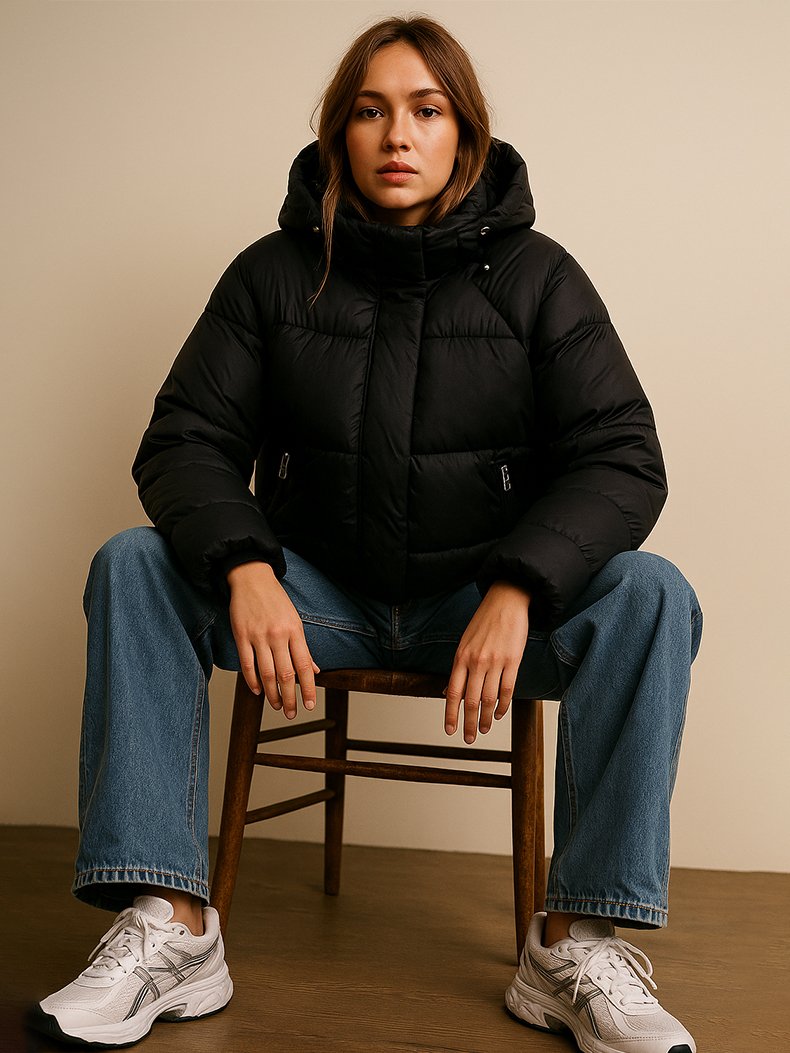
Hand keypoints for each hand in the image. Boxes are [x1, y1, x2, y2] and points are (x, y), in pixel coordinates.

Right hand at [227, 561, 319, 717]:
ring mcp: (258, 636)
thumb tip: (315, 670)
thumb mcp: (295, 621)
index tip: (310, 704)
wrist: (252, 578)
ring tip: (276, 705)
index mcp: (295, 631)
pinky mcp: (241, 636)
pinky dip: (252, 681)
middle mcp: (278, 635)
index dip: (309, 688)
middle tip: (291, 713)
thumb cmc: (276, 600)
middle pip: (286, 674)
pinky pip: (247, 664)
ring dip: (272, 694)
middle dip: (290, 698)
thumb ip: (303, 647)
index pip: (305, 666)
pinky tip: (258, 690)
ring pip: (267, 673)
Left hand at [444, 581, 529, 743]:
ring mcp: (495, 662)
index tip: (450, 730)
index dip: (451, 714)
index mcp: (461, 657)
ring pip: (489, 699)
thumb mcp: (464, 643)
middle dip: (469, 723)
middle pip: (471, 701)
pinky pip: (507, 690)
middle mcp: (476, 661)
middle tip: (469, 738)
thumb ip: (459, 668)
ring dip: (486, 718)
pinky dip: (503, 706)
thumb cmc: (485, 622)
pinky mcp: (513, 661)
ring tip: (484, 729)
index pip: (453, 693)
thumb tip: (450, 692)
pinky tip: (499, 714)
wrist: (506, 601)